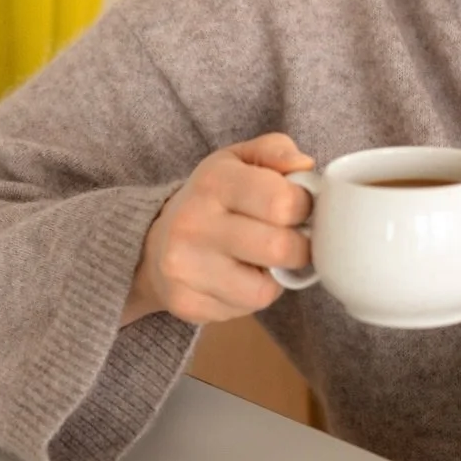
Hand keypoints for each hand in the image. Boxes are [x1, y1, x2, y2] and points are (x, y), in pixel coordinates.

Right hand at [122, 133, 314, 327]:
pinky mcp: (186, 302)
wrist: (155, 242)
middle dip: (300, 247)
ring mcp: (185, 267)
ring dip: (275, 277)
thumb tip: (304, 166)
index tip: (299, 208)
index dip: (305, 207)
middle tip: (292, 239)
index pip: (283, 202)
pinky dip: (252, 297)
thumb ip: (276, 151)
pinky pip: (245, 310)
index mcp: (214, 181)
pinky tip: (239, 278)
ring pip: (264, 289)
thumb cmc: (213, 198)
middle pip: (280, 248)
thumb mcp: (240, 160)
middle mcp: (193, 223)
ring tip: (262, 260)